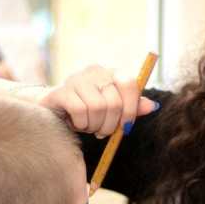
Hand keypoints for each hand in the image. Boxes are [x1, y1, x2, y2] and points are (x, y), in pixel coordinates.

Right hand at [38, 64, 156, 137]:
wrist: (52, 110)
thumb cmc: (86, 111)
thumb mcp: (112, 111)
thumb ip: (131, 108)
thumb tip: (152, 106)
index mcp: (111, 73)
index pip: (130, 85)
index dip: (131, 110)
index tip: (125, 127)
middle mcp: (95, 72)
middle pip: (115, 103)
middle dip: (110, 125)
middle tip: (101, 131)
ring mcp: (77, 79)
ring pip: (98, 108)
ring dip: (94, 125)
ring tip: (88, 126)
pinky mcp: (62, 90)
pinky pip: (80, 111)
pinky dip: (81, 124)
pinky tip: (76, 123)